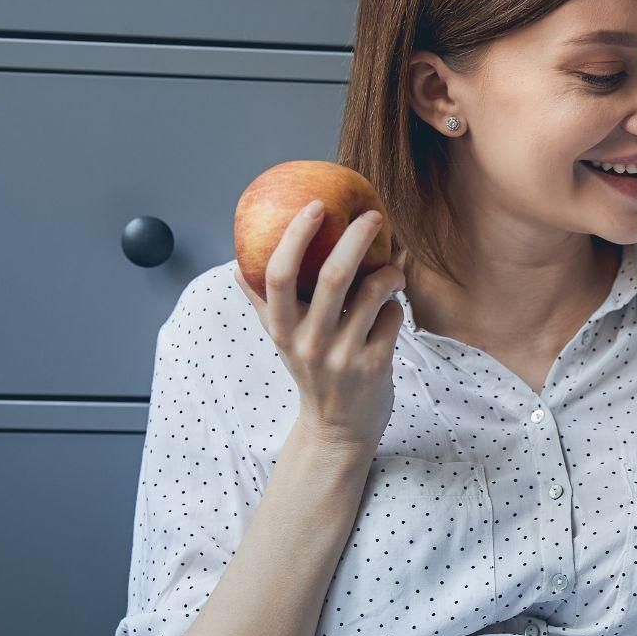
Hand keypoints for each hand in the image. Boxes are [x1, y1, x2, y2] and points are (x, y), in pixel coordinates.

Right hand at [233, 200, 405, 454]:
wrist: (338, 429)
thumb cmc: (312, 373)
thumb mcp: (282, 341)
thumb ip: (263, 304)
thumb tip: (239, 264)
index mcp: (283, 329)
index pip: (278, 275)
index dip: (295, 236)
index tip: (315, 206)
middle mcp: (309, 342)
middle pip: (333, 276)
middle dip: (357, 238)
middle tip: (373, 215)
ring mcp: (343, 356)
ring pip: (373, 293)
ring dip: (389, 272)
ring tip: (394, 268)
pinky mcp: (375, 366)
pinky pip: (393, 317)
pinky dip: (397, 304)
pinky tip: (393, 308)